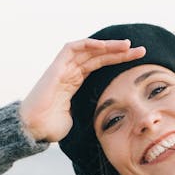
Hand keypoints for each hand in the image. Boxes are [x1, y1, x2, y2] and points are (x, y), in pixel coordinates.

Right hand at [18, 37, 145, 142]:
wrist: (33, 129)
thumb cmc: (51, 128)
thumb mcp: (78, 119)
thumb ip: (90, 113)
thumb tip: (108, 120)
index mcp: (75, 83)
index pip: (100, 66)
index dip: (118, 62)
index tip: (138, 61)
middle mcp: (70, 72)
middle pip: (98, 56)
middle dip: (120, 52)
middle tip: (141, 50)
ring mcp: (63, 68)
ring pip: (89, 50)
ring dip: (108, 46)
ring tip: (127, 45)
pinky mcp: (56, 67)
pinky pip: (72, 48)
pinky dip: (88, 44)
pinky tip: (104, 45)